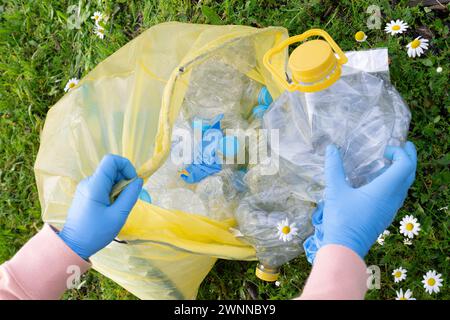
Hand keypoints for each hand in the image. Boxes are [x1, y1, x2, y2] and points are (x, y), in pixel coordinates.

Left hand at [58, 154, 142, 259]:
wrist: (74, 245)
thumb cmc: (96, 232)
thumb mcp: (118, 215)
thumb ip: (130, 195)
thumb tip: (138, 180)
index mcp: (95, 185)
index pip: (111, 160)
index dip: (126, 166)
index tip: (132, 182)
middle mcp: (88, 182)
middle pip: (111, 169)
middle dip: (124, 180)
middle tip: (127, 199)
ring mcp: (86, 187)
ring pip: (108, 177)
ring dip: (119, 187)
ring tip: (118, 206)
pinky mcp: (86, 193)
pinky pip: (103, 185)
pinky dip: (112, 192)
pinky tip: (112, 207)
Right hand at [314, 142, 416, 258]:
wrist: (345, 248)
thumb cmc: (342, 218)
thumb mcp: (335, 190)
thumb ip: (334, 168)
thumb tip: (331, 148)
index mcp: (385, 190)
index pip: (405, 166)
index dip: (401, 153)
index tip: (386, 148)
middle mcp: (393, 199)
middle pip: (409, 175)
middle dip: (408, 158)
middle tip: (402, 146)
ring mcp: (390, 209)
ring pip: (404, 186)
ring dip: (402, 171)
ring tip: (391, 162)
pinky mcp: (385, 216)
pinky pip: (397, 196)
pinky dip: (395, 183)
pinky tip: (380, 183)